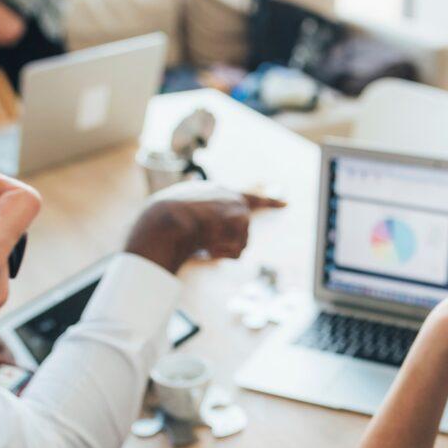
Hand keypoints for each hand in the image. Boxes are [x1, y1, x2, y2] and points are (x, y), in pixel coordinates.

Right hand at [124, 181, 285, 273]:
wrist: (163, 221)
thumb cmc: (160, 225)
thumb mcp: (175, 222)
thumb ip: (192, 227)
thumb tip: (186, 247)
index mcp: (214, 193)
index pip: (248, 198)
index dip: (268, 202)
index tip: (286, 203)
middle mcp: (229, 195)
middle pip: (242, 233)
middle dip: (227, 245)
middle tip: (205, 245)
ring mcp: (235, 204)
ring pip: (241, 243)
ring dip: (222, 249)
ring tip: (201, 241)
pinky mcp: (240, 216)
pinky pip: (237, 250)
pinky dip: (222, 253)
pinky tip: (207, 244)